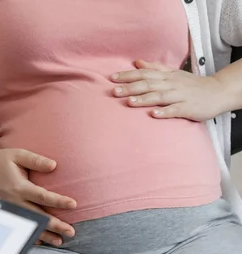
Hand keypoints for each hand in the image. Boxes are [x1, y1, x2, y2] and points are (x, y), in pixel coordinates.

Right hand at [0, 148, 76, 245]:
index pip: (43, 196)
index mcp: (20, 187)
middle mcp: (15, 201)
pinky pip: (20, 227)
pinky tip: (41, 241)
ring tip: (59, 241)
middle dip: (55, 225)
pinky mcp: (6, 213)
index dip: (58, 201)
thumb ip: (36, 160)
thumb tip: (54, 165)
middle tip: (71, 232)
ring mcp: (10, 210)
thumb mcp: (17, 155)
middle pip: (39, 216)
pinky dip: (31, 235)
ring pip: (30, 225)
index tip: (73, 205)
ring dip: (45, 234)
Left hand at [111, 60, 227, 121]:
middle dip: (131, 88)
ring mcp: (180, 96)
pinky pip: (175, 109)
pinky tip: (153, 114)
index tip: (112, 78)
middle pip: (149, 84)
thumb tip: (136, 62)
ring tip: (129, 102)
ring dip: (144, 99)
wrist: (217, 92)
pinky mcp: (188, 108)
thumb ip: (154, 68)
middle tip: (114, 92)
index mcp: (166, 76)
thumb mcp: (172, 73)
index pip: (144, 73)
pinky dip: (164, 111)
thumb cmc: (190, 84)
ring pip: (160, 96)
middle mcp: (171, 84)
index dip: (128, 75)